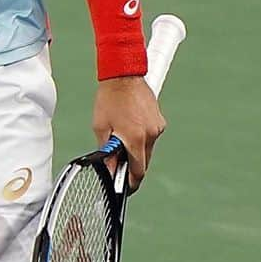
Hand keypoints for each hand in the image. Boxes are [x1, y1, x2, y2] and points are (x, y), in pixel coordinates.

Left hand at [92, 76, 165, 191]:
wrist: (123, 74)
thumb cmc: (109, 98)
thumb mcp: (101, 126)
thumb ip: (107, 150)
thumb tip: (110, 169)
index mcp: (135, 138)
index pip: (138, 171)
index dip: (130, 183)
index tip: (124, 188)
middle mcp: (150, 135)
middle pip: (144, 162)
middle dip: (132, 166)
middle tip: (118, 164)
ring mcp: (157, 127)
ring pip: (148, 149)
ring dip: (137, 149)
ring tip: (121, 136)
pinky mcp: (159, 120)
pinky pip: (151, 136)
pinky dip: (142, 137)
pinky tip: (130, 125)